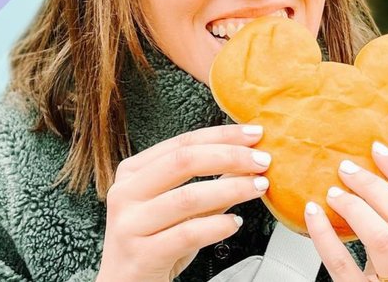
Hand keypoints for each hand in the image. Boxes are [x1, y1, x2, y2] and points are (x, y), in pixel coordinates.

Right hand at [96, 124, 271, 281]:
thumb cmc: (152, 245)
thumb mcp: (179, 210)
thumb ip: (209, 185)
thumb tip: (246, 161)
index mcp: (133, 173)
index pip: (182, 142)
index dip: (222, 135)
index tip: (254, 134)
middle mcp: (126, 193)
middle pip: (183, 161)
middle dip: (229, 156)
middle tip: (262, 161)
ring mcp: (130, 224)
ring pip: (187, 197)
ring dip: (231, 189)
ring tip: (257, 188)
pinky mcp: (141, 254)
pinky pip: (187, 234)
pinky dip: (217, 226)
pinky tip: (234, 223)